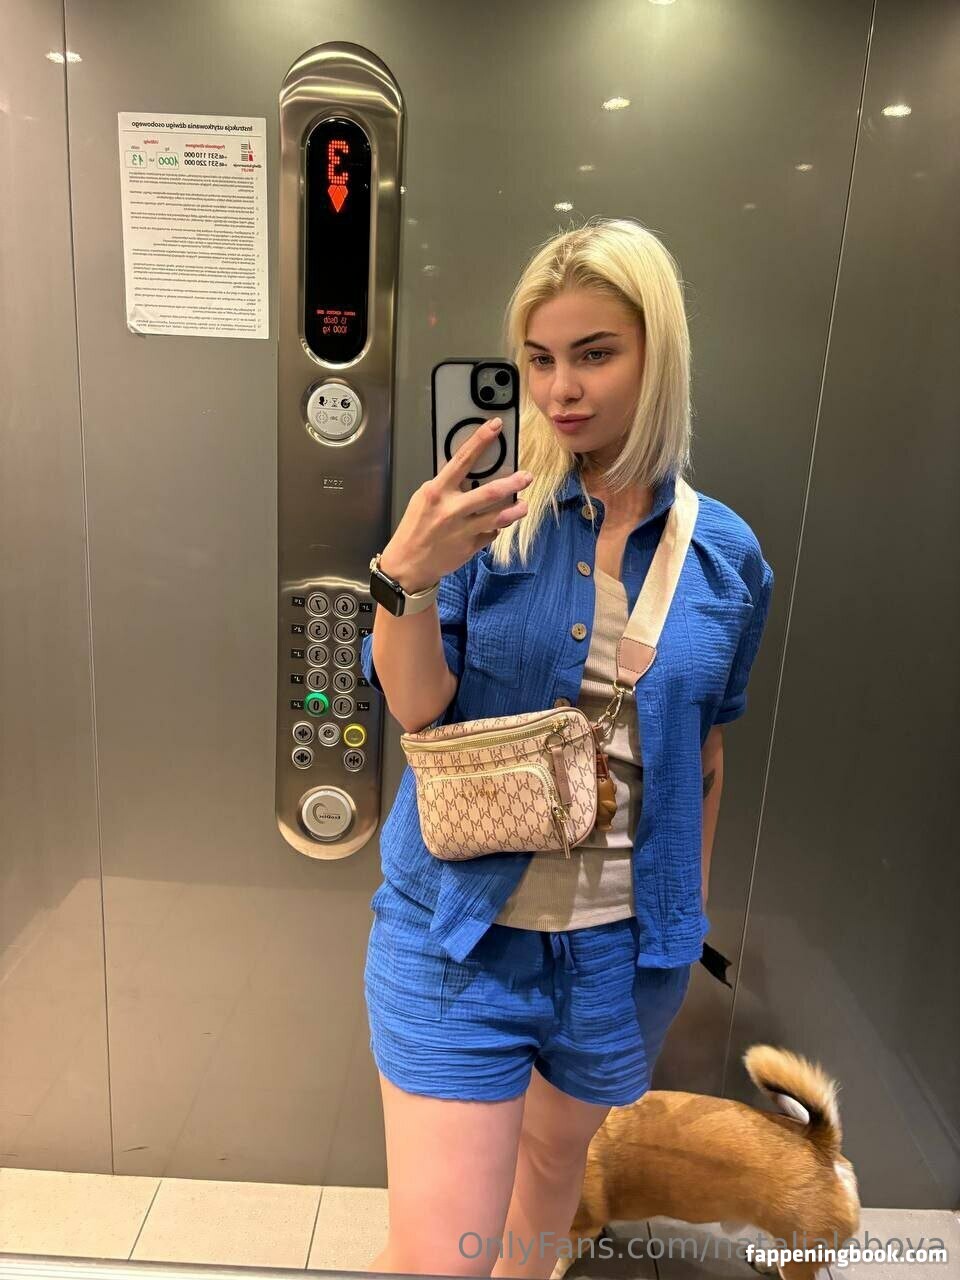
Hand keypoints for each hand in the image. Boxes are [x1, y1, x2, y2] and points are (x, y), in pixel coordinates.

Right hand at [379, 419, 532, 591]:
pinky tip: (496, 525)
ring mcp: (463, 530)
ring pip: (498, 517)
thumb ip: (446, 486)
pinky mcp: (471, 547)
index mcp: (437, 492)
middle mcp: (452, 510)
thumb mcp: (423, 498)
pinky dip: (495, 528)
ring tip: (523, 505)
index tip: (496, 426)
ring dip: (515, 510)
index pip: (462, 460)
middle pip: (490, 492)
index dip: (480, 440)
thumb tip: (469, 471)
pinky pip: (491, 534)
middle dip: (513, 482)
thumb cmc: (415, 527)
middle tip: (527, 476)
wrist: (408, 564)